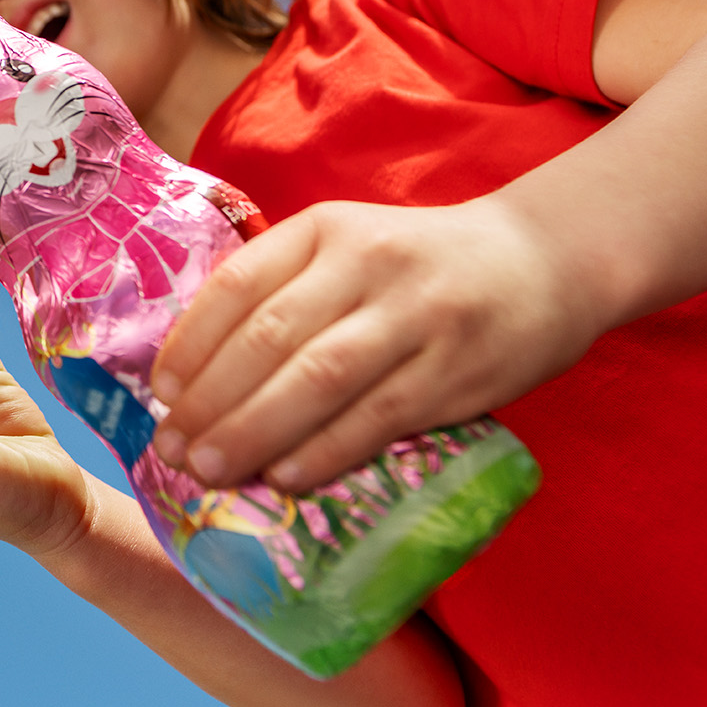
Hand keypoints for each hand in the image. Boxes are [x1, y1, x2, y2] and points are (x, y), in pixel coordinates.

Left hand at [146, 198, 607, 492]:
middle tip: (172, 451)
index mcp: (325, 230)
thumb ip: (282, 293)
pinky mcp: (459, 368)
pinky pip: (381, 416)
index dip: (190, 344)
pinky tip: (286, 476)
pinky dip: (326, 450)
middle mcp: (368, 263)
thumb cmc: (419, 267)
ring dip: (255, 432)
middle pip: (270, 338)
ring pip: (320, 379)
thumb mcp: (346, 249)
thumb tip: (195, 376)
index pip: (238, 285)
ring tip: (210, 471)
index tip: (159, 394)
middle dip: (211, 402)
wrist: (546, 260)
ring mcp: (418, 315)